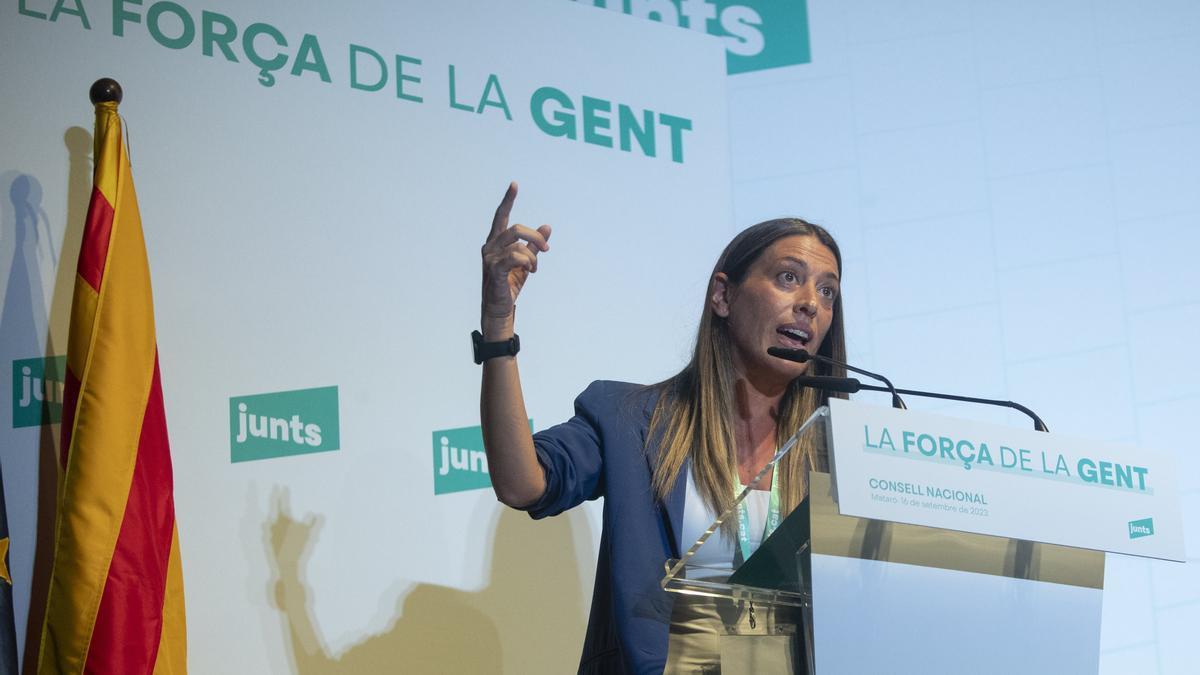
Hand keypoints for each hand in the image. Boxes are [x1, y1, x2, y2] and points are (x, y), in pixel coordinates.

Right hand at [480, 182, 550, 330]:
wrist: (500, 307)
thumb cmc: (509, 283)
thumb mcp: (526, 261)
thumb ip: (534, 245)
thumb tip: (547, 226)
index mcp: (496, 241)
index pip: (501, 216)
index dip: (508, 200)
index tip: (514, 185)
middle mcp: (490, 246)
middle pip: (516, 228)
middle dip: (535, 237)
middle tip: (547, 248)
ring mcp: (490, 257)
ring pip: (518, 245)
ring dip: (532, 257)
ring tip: (534, 269)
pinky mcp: (494, 270)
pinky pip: (515, 257)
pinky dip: (527, 262)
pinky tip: (530, 270)